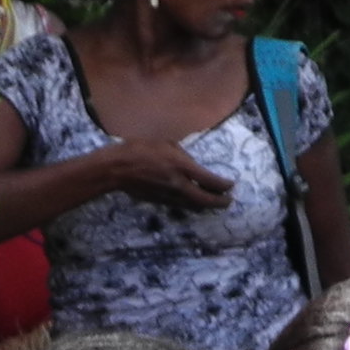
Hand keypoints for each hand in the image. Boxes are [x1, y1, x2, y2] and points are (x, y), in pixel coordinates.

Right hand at [106, 138, 232, 214]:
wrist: (118, 169)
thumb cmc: (141, 149)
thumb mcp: (167, 144)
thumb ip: (183, 156)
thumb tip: (192, 164)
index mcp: (182, 167)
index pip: (210, 180)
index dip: (223, 185)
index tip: (231, 185)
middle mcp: (179, 185)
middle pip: (205, 200)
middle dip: (219, 202)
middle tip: (228, 202)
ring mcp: (170, 196)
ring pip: (193, 205)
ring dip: (206, 206)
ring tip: (213, 203)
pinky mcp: (161, 201)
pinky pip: (182, 205)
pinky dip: (192, 205)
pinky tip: (194, 202)